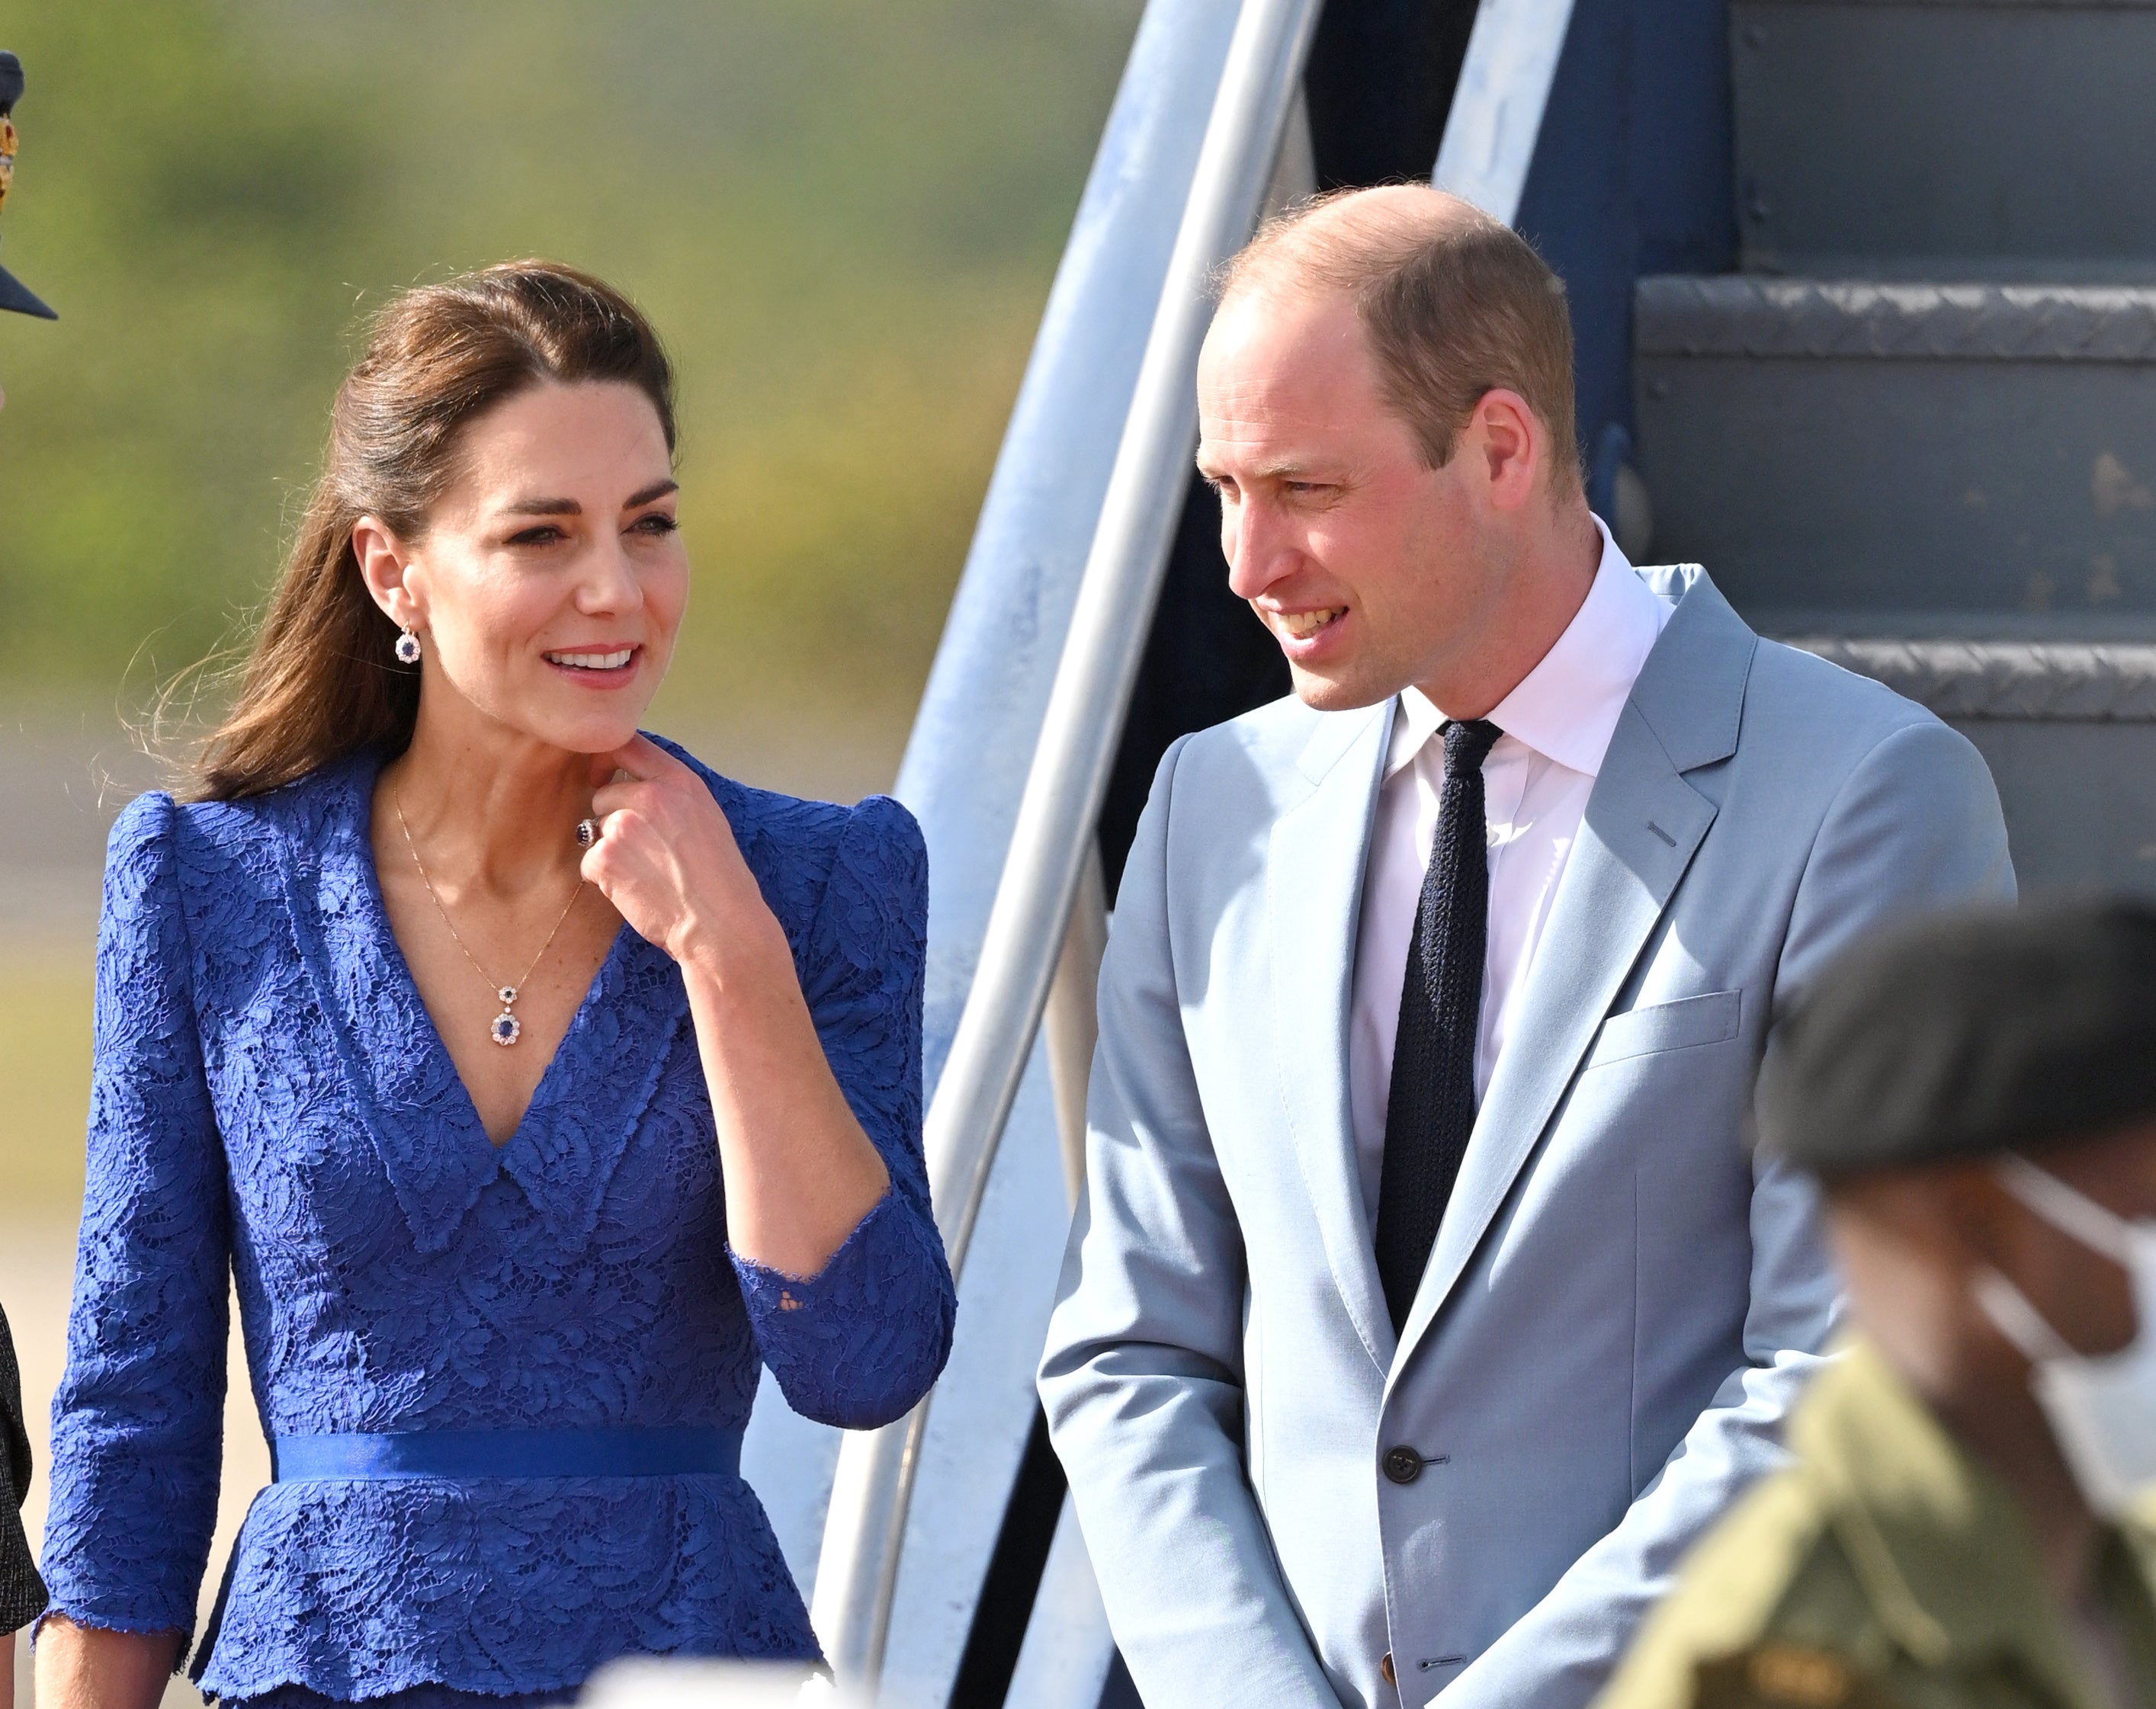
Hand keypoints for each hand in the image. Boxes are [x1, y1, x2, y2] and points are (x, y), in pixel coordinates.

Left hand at [581, 736, 786, 973]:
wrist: (721, 926)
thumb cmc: (720, 880)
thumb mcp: (706, 817)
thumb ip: (671, 795)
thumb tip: (633, 786)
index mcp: (680, 781)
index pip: (627, 744)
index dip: (605, 758)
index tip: (602, 776)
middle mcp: (650, 795)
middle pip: (604, 794)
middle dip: (612, 820)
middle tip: (641, 851)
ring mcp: (624, 825)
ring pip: (594, 829)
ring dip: (609, 850)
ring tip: (644, 874)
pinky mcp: (606, 858)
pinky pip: (588, 861)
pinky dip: (604, 879)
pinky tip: (635, 891)